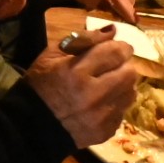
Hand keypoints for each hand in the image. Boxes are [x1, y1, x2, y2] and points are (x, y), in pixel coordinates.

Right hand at [25, 27, 142, 146]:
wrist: (33, 126)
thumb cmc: (41, 84)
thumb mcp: (52, 55)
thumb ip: (84, 39)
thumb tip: (112, 30)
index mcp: (76, 72)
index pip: (115, 52)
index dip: (121, 47)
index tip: (117, 48)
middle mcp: (92, 94)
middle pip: (129, 73)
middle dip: (125, 65)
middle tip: (115, 66)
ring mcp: (101, 116)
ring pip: (131, 93)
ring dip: (123, 85)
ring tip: (109, 84)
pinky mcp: (105, 132)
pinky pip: (123, 112)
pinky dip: (116, 104)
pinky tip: (102, 103)